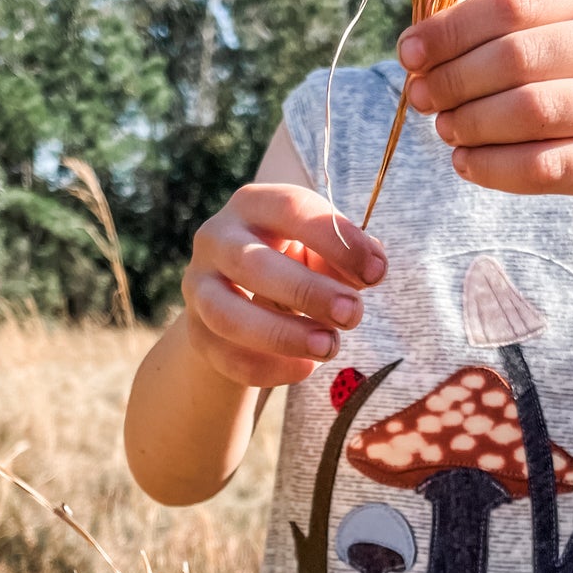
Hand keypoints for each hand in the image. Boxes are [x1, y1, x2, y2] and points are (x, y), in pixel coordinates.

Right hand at [183, 183, 386, 388]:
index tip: (376, 273)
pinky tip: (305, 368)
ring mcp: (198, 287)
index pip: (291, 208)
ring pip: (228, 315)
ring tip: (329, 347)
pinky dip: (269, 368)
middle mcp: (216, 238)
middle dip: (308, 292)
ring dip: (283, 335)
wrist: (238, 299)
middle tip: (353, 314)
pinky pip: (226, 356)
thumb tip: (372, 269)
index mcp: (254, 205)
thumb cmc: (293, 263)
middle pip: (253, 263)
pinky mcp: (196, 333)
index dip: (337, 239)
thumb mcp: (320, 250)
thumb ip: (347, 255)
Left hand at [399, 0, 572, 215]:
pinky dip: (495, 168)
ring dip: (472, 124)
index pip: (512, 4)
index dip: (450, 30)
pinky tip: (466, 164)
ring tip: (446, 130)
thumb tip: (419, 48)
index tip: (408, 53)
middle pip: (517, 57)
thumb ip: (509, 31)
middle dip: (455, 80)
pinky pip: (547, 166)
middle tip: (423, 99)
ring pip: (531, 112)